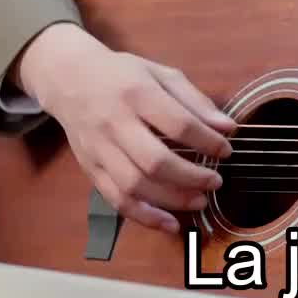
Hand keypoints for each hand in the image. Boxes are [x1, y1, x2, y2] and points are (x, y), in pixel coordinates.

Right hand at [19, 23, 236, 234]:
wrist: (69, 78)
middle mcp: (115, 123)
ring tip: (199, 201)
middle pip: (155, 161)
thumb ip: (195, 101)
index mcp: (138, 93)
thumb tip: (227, 128)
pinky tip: (170, 223)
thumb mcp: (161, 74)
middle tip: (216, 181)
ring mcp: (100, 149)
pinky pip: (116, 200)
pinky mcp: (91, 168)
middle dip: (192, 177)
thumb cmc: (122, 75)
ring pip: (135, 185)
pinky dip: (144, 217)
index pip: (178, 124)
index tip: (226, 150)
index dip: (207, 141)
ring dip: (172, 200)